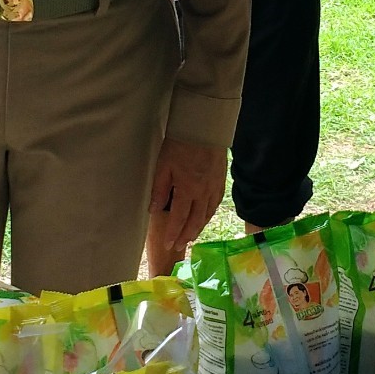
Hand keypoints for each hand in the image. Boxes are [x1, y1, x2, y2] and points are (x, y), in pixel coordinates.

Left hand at [144, 137, 226, 275]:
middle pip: (195, 221)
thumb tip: (154, 210)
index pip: (179, 218)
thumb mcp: (163, 166)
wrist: (204, 127)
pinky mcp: (221, 181)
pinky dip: (209, 215)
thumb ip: (159, 190)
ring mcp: (214, 187)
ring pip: (207, 214)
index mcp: (187, 189)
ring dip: (198, 228)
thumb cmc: (180, 144)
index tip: (168, 244)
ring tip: (191, 236)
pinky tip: (204, 218)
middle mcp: (203, 192)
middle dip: (186, 235)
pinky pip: (215, 204)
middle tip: (179, 246)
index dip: (173, 233)